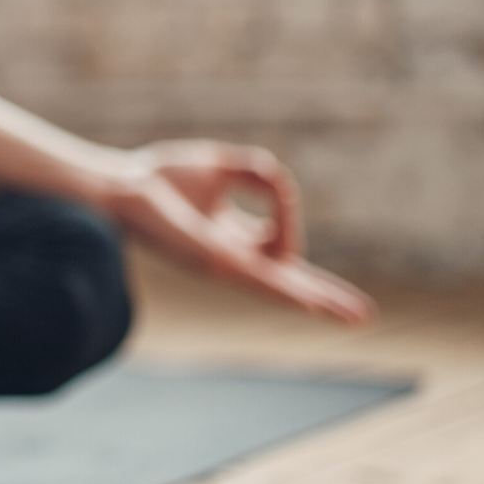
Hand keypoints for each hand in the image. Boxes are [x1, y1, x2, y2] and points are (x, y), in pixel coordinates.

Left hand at [100, 140, 375, 325]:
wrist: (122, 188)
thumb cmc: (159, 176)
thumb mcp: (225, 166)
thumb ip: (262, 176)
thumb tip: (281, 194)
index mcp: (232, 237)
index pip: (279, 252)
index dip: (294, 232)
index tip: (271, 183)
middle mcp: (233, 258)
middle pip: (288, 282)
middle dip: (325, 296)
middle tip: (361, 317)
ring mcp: (227, 265)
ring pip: (283, 287)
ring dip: (321, 300)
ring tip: (355, 317)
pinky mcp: (218, 265)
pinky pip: (262, 280)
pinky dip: (292, 292)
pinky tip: (316, 305)